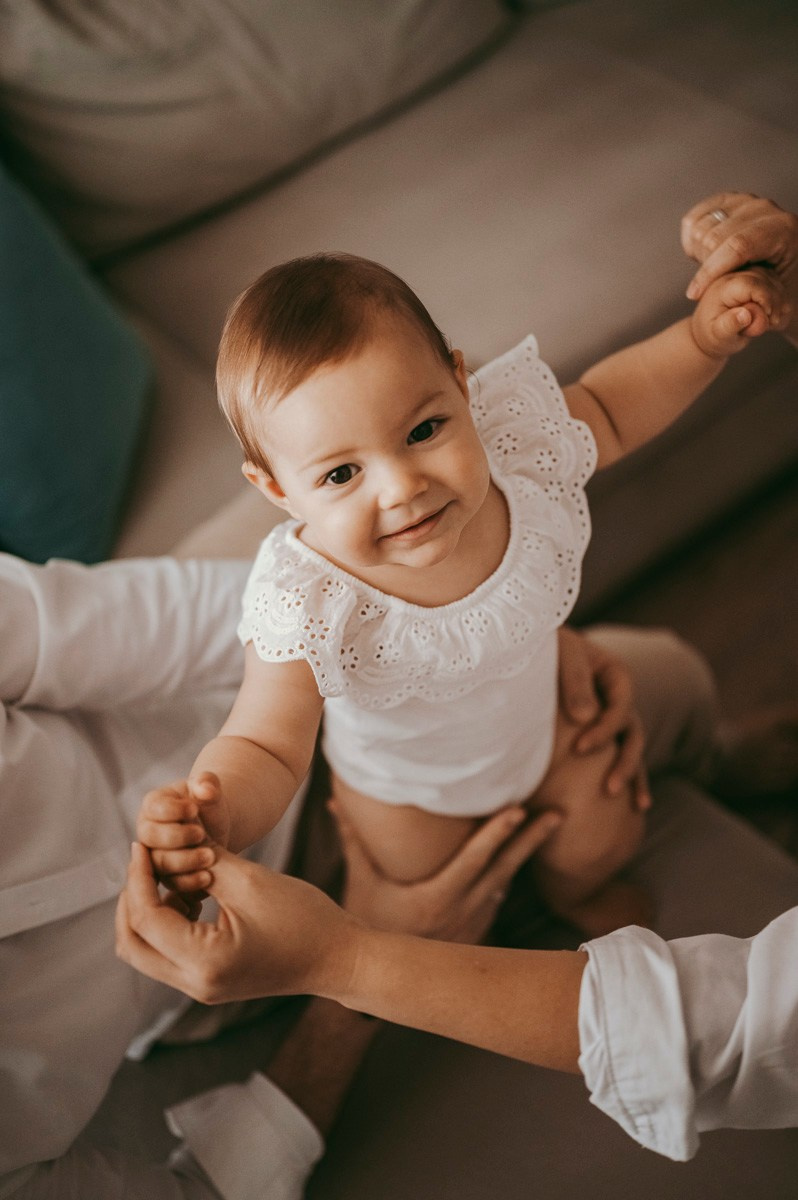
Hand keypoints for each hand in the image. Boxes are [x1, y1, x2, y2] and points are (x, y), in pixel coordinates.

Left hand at [116, 842, 358, 1004]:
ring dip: (148, 911)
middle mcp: (195, 983)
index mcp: (204, 962)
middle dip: (131, 899)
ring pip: (146, 951)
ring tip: (171, 874)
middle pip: (132, 944)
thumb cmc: (303, 918)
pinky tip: (191, 893)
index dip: (137, 877)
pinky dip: (167, 922)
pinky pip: (168, 953)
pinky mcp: (209, 981)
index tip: (140, 844)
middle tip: (144, 861)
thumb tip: (166, 840)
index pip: (146, 919)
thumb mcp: (249, 881)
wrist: (337, 958)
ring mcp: (201, 987)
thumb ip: (203, 862)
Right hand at [136, 771, 230, 894]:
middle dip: (178, 837)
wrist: (216, 828)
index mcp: (153, 805)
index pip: (154, 808)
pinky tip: (208, 877)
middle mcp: (147, 831)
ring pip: (160, 864)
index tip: (194, 809)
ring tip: (211, 856)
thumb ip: (207, 783)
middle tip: (202, 835)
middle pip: (151, 838)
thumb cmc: (208, 805)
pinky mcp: (165, 877)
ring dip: (186, 862)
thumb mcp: (209, 790)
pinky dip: (190, 882)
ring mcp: (153, 856)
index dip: (173, 810)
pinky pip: (171, 883)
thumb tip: (205, 787)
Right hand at [330, 800, 561, 943]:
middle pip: (504, 870)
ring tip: (548, 826)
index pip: (475, 860)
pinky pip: (496, 897)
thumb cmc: (365, 925)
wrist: (376, 978)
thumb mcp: (361, 882)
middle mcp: (462, 911)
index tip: (519, 810)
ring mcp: (472, 924)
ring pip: (505, 883)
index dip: (498, 833)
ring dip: (525, 855)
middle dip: (531, 840)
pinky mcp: (474, 931)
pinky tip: (517, 857)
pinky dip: (508, 875)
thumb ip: (353, 841)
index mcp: (439, 898)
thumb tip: (335, 801)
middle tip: (557, 815)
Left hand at [557, 627, 649, 808]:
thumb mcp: (561, 653)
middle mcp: (617, 698)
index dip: (605, 728)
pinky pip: (619, 757)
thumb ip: (574, 680)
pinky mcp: (599, 734)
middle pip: (631, 732)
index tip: (579, 748)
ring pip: (631, 748)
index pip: (621, 705)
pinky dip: (630, 779)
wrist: (527, 647)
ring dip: (631, 774)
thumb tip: (585, 717)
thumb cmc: (543, 646)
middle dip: (623, 761)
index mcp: (614, 675)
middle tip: (608, 787)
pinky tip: (637, 807)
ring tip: (631, 803)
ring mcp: (612, 718)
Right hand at [681, 194, 797, 340]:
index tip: (694, 295)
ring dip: (699, 254)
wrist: (783, 272)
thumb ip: (758, 305)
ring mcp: (746, 201)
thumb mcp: (777, 304)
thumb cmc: (782, 293)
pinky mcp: (729, 201)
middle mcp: (765, 209)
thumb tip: (740, 316)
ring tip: (714, 269)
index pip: (738, 245)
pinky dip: (691, 240)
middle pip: (714, 236)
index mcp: (784, 230)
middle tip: (716, 285)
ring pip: (701, 227)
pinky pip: (694, 219)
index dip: (711, 272)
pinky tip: (706, 255)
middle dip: (707, 266)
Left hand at [690, 267, 789, 357]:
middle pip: (765, 278)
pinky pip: (774, 281)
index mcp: (723, 288)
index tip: (770, 318)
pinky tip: (771, 312)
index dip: (766, 300)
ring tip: (770, 319)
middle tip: (772, 322)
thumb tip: (745, 315)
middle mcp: (733, 275)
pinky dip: (778, 297)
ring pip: (772, 278)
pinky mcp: (752, 277)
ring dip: (778, 299)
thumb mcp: (719, 335)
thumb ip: (730, 325)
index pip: (752, 284)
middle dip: (774, 301)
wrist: (709, 332)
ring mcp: (743, 274)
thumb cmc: (713, 336)